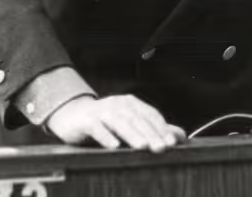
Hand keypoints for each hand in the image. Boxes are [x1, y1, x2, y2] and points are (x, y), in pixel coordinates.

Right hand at [45, 95, 186, 151]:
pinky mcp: (87, 120)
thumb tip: (179, 136)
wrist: (72, 115)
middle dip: (151, 134)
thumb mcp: (129, 122)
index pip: (150, 115)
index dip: (162, 128)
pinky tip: (114, 146)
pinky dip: (106, 136)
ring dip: (132, 134)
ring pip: (120, 122)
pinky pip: (97, 128)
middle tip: (162, 147)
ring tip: (143, 146)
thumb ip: (153, 129)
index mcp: (132, 104)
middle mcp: (119, 104)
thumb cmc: (104, 121)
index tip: (173, 142)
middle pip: (137, 119)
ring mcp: (102, 111)